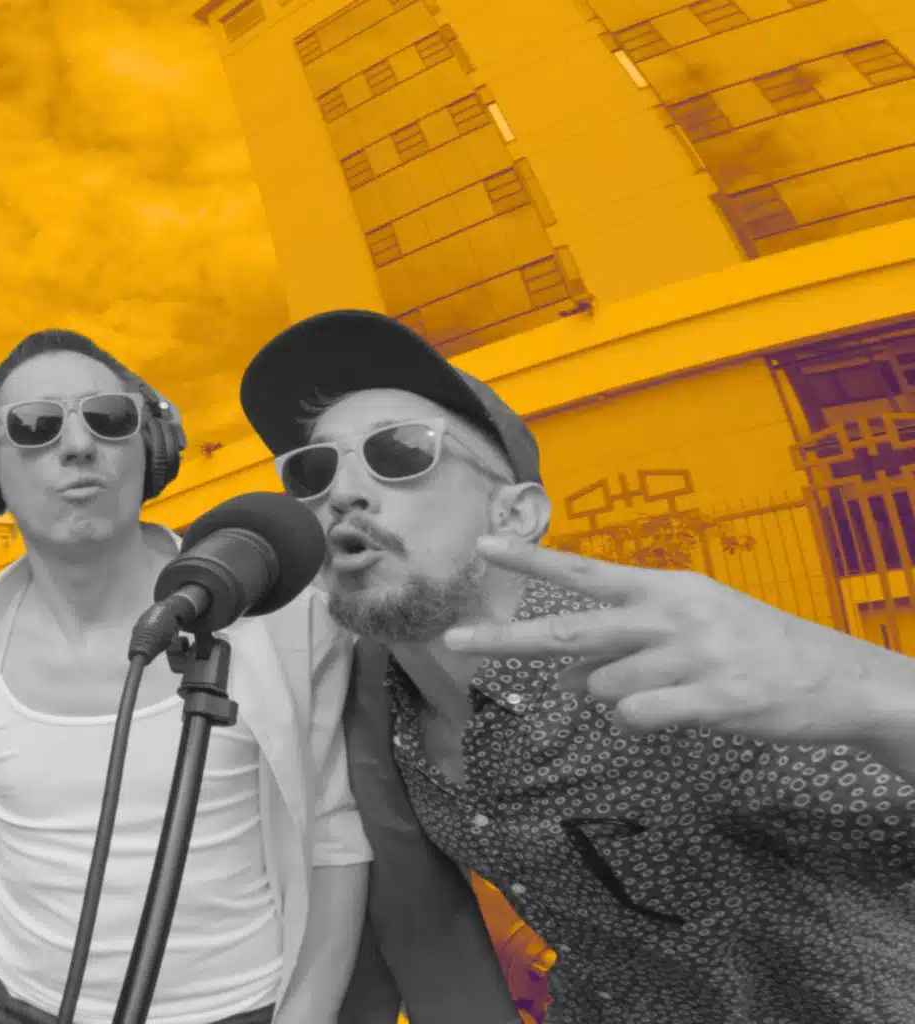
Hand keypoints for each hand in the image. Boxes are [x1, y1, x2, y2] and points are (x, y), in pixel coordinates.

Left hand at [444, 536, 914, 745]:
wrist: (832, 675)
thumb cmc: (749, 642)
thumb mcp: (690, 618)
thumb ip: (626, 636)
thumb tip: (568, 672)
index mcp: (663, 587)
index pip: (585, 571)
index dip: (532, 561)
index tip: (483, 548)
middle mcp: (669, 613)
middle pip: (570, 629)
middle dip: (506, 636)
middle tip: (453, 639)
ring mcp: (690, 654)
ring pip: (605, 688)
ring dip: (621, 694)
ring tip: (671, 685)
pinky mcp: (713, 697)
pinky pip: (640, 716)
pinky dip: (646, 718)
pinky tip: (682, 707)